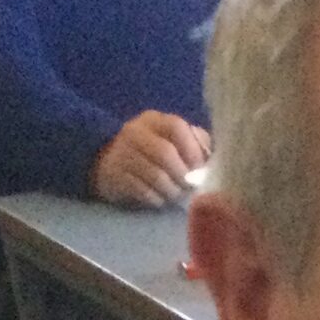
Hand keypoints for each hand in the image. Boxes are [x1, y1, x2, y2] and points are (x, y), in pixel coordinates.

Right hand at [90, 111, 211, 207]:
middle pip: (166, 153)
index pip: (177, 126)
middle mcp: (135, 132)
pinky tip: (159, 199)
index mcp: (154, 120)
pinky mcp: (115, 176)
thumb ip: (194, 143)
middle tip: (190, 187)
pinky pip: (144, 191)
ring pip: (156, 176)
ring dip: (173, 191)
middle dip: (184, 175)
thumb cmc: (151, 154)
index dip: (193, 149)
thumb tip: (212, 158)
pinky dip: (157, 199)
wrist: (107, 162)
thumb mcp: (170, 141)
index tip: (200, 168)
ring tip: (176, 194)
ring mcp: (122, 153)